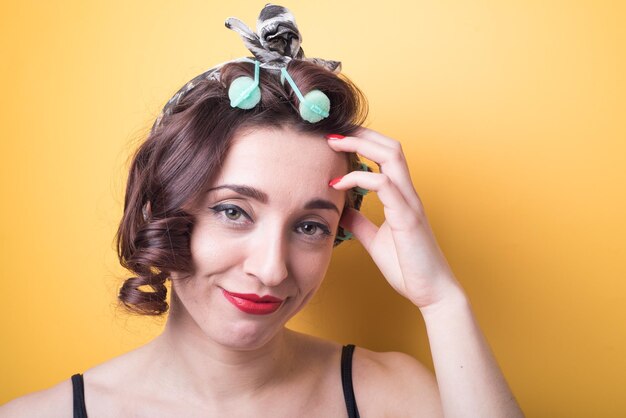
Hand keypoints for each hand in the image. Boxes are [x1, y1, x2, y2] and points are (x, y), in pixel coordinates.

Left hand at [327, 128, 463, 308]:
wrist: (432, 293)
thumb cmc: (408, 267)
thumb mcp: (375, 240)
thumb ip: (361, 222)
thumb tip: (342, 209)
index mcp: (402, 197)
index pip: (386, 155)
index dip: (364, 141)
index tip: (338, 139)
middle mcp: (408, 194)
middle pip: (390, 146)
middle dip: (361, 134)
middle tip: (333, 132)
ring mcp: (409, 204)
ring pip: (391, 157)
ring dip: (361, 145)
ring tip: (335, 144)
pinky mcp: (407, 218)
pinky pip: (385, 186)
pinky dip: (359, 178)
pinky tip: (339, 184)